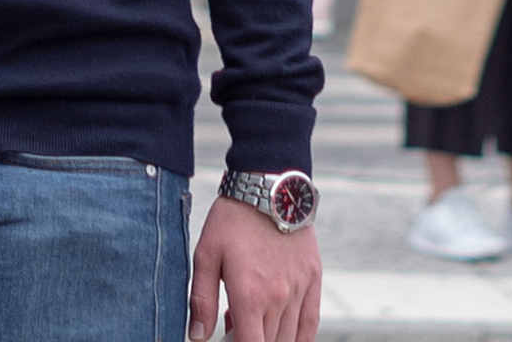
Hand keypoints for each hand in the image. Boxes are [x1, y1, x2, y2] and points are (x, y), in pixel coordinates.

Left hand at [189, 195, 320, 341]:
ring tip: (250, 319)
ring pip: (289, 338)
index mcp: (249, 295)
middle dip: (249, 340)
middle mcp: (278, 298)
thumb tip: (198, 337)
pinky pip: (311, 324)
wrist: (268, 185)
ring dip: (270, 338)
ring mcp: (299, 290)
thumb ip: (201, 299)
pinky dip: (300, 338)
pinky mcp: (313, 279)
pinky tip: (285, 336)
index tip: (227, 339)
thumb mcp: (206, 253)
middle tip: (231, 324)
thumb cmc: (233, 218)